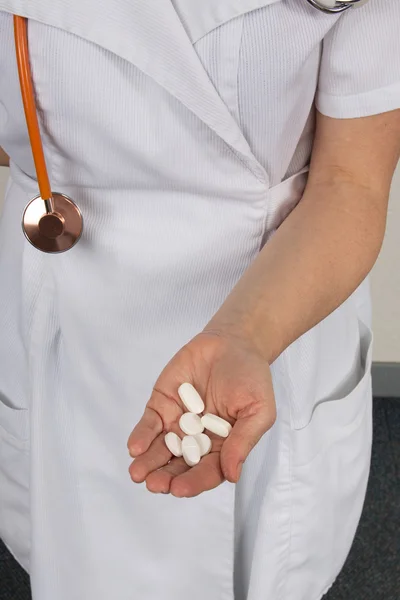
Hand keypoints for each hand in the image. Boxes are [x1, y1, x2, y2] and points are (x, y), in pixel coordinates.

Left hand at [127, 330, 275, 497]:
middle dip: (165, 477)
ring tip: (138, 474)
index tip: (180, 490)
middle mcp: (197, 440)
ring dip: (148, 463)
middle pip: (179, 466)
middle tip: (155, 485)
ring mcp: (177, 423)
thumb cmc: (251, 377)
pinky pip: (149, 424)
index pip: (207, 471)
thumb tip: (232, 476)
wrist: (233, 342)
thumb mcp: (258, 410)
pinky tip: (135, 447)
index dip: (194, 482)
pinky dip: (141, 436)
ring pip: (160, 450)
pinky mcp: (162, 404)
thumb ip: (243, 440)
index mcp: (223, 447)